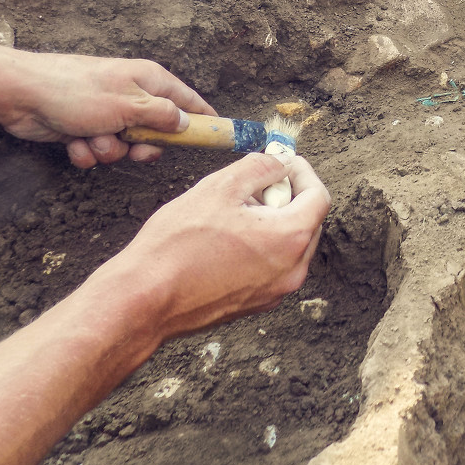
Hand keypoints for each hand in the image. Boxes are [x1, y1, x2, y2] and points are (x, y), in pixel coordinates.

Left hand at [0, 51, 216, 167]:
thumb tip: (187, 122)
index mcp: (149, 81)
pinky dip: (87, 151)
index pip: (189, 101)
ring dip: (109, 150)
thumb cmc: (76, 92)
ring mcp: (108, 113)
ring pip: (125, 146)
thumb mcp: (129, 105)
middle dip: (143, 147)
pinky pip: (99, 150)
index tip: (217, 138)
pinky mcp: (86, 129)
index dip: (204, 120)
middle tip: (134, 148)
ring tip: (92, 138)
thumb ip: (163, 116)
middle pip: (157, 132)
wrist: (20, 95)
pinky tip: (73, 142)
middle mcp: (131, 95)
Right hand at [99, 151, 331, 339]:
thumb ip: (260, 167)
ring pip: (291, 245)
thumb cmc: (177, 245)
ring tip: (236, 210)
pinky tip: (229, 237)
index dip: (302, 172)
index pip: (319, 197)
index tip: (283, 161)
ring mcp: (275, 292)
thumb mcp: (220, 187)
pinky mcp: (256, 303)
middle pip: (309, 221)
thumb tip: (280, 162)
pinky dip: (263, 245)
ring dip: (274, 221)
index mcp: (290, 239)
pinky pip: (274, 266)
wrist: (145, 299)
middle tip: (256, 183)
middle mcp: (292, 270)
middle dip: (288, 196)